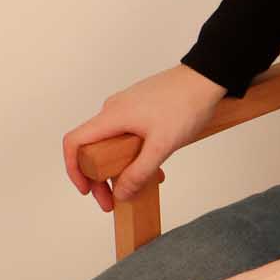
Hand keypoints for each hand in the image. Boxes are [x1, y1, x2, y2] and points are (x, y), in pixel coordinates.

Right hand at [63, 64, 227, 213]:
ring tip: (135, 189)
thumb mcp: (162, 145)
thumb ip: (140, 172)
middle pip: (91, 148)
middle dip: (98, 179)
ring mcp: (126, 109)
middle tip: (112, 201)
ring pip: (110, 145)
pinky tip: (154, 170)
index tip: (86, 190)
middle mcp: (113, 111)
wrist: (206, 79)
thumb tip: (121, 193)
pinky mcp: (139, 110)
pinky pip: (126, 137)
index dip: (73, 169)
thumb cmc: (186, 104)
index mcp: (111, 116)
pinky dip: (133, 157)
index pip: (74, 142)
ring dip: (118, 170)